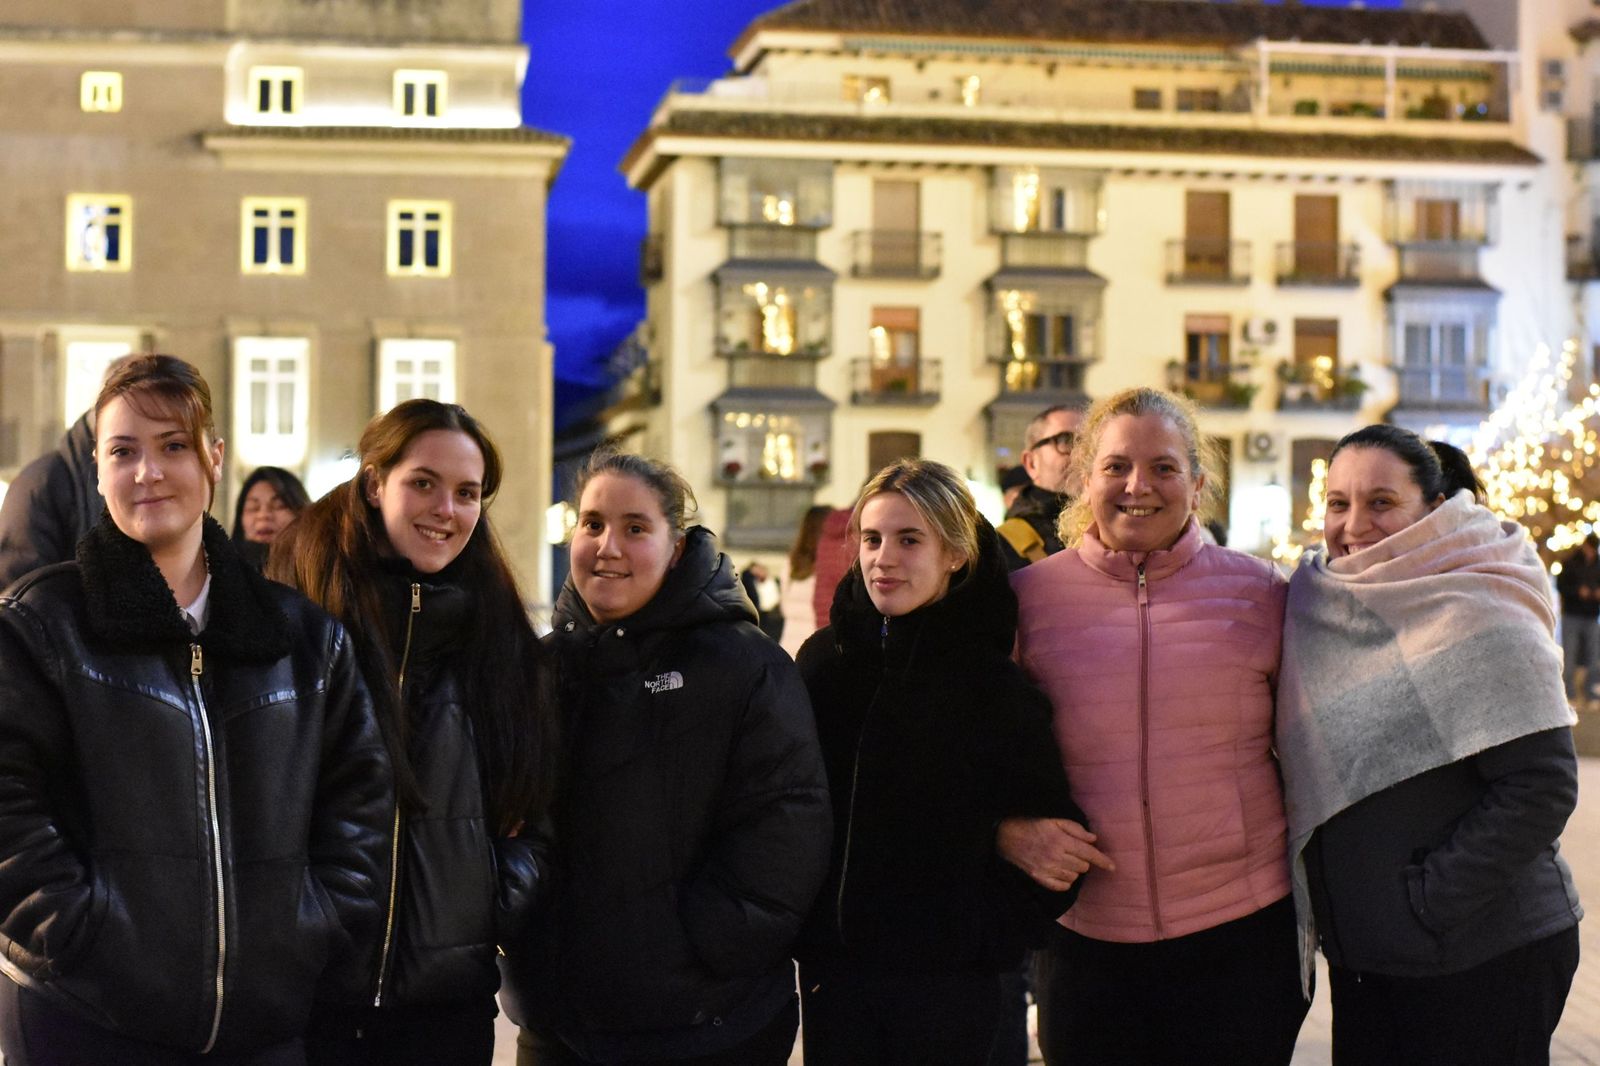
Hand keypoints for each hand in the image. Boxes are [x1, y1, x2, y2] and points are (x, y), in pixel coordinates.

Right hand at [995, 817, 1114, 891]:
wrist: (1006, 836)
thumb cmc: (1033, 825)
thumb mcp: (1054, 820)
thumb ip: (1075, 829)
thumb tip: (1094, 839)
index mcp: (1061, 841)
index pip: (1088, 854)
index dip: (1102, 861)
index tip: (1112, 867)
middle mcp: (1056, 857)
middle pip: (1083, 866)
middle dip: (1083, 860)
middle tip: (1072, 851)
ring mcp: (1047, 870)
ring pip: (1074, 876)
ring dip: (1074, 869)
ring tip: (1065, 860)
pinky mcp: (1040, 878)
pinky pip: (1062, 886)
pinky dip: (1066, 880)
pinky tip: (1061, 871)